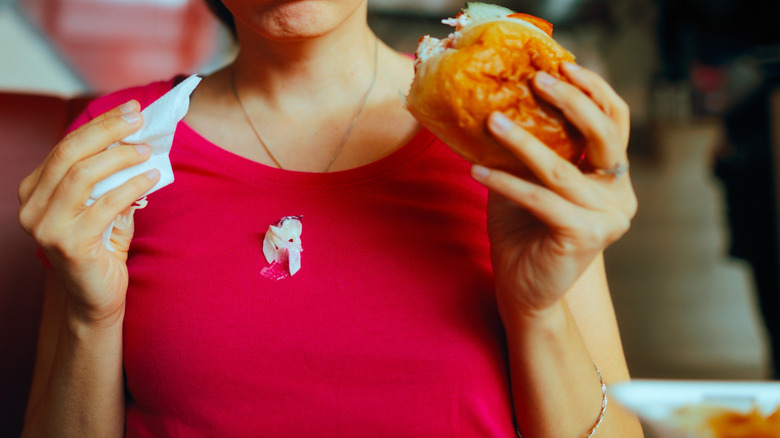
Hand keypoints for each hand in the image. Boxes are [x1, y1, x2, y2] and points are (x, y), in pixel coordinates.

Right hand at [18, 101, 159, 322]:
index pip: (66, 147)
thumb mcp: (103, 206)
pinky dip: (131, 187)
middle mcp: (32, 207)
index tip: (131, 109)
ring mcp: (46, 227)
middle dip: (107, 130)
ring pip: (83, 175)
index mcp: (35, 191)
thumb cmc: (103, 247)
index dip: (99, 125)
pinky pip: (105, 205)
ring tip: (147, 151)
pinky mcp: (69, 244)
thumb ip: (110, 178)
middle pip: (70, 154)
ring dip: (120, 157)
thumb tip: (138, 140)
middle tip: (139, 117)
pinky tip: (152, 178)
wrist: (98, 298)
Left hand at [471, 63, 636, 320]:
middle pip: (603, 135)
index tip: (562, 66)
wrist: (524, 291)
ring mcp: (608, 217)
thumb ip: (534, 147)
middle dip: (570, 101)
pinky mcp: (586, 236)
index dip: (593, 90)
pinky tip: (477, 171)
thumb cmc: (524, 233)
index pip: (613, 123)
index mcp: (613, 178)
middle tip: (536, 80)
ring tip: (491, 121)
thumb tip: (504, 100)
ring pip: (561, 168)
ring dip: (522, 142)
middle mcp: (620, 195)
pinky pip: (539, 199)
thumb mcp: (530, 180)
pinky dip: (505, 182)